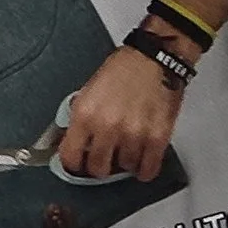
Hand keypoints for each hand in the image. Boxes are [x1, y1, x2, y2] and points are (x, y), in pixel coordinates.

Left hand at [58, 47, 182, 183]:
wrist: (155, 57)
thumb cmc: (124, 69)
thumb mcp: (89, 91)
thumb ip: (82, 119)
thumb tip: (74, 140)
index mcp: (85, 114)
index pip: (70, 156)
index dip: (73, 163)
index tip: (78, 164)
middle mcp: (108, 127)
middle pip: (97, 168)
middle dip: (99, 165)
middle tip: (104, 159)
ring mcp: (133, 135)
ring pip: (124, 168)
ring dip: (125, 162)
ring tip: (127, 148)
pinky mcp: (157, 138)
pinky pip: (148, 169)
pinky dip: (144, 169)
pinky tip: (142, 163)